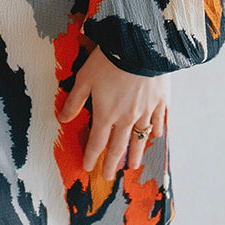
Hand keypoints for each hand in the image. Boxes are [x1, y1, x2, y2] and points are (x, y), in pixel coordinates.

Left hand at [57, 47, 169, 180]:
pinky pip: (159, 121)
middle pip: (118, 146)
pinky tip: (156, 135)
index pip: (97, 142)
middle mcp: (127, 118)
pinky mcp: (161, 101)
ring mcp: (146, 111)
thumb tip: (63, 119)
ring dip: (136, 153)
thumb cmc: (109, 61)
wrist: (140, 48)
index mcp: (106, 114)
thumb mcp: (84, 79)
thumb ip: (74, 101)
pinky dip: (157, 130)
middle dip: (112, 163)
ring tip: (133, 166)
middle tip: (108, 176)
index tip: (88, 167)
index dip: (91, 156)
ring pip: (140, 138)